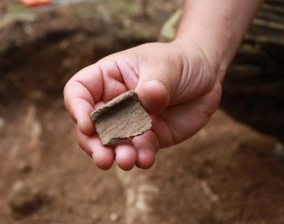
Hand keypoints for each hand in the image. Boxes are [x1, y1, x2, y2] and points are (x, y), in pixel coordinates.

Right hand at [64, 39, 221, 169]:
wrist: (206, 77)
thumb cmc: (180, 61)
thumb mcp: (168, 64)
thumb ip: (156, 83)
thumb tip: (145, 100)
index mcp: (108, 77)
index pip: (79, 91)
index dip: (77, 108)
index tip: (88, 125)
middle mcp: (114, 102)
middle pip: (90, 125)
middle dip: (94, 143)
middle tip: (103, 158)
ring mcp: (130, 122)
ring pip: (111, 144)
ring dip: (115, 155)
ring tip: (126, 161)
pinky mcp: (148, 137)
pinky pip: (138, 151)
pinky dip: (140, 158)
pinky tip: (145, 160)